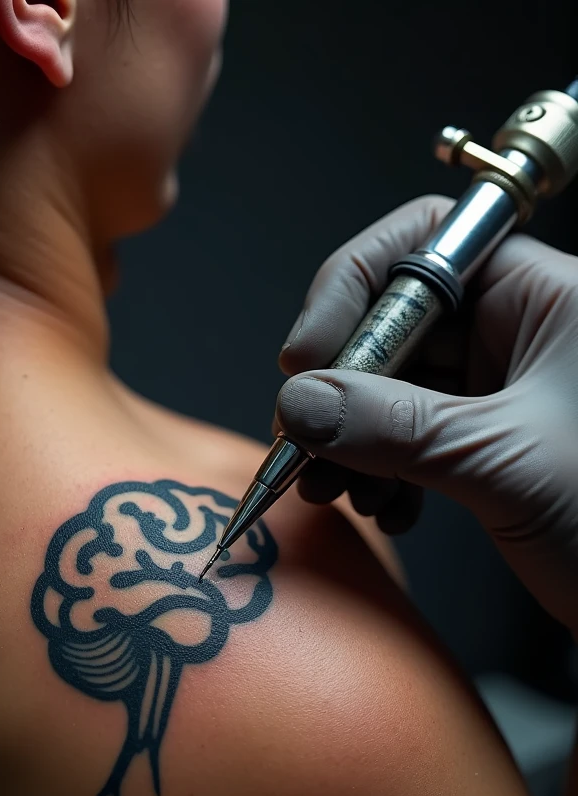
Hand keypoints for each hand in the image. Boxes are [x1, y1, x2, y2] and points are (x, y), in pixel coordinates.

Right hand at [276, 195, 577, 635]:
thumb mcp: (502, 461)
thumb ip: (393, 428)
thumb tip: (298, 403)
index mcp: (542, 299)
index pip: (423, 243)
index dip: (350, 289)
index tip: (306, 358)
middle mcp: (519, 332)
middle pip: (394, 325)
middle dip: (341, 389)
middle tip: (301, 439)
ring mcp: (502, 389)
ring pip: (395, 389)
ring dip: (353, 441)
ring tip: (334, 487)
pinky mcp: (490, 441)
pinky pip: (412, 438)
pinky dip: (385, 472)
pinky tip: (387, 507)